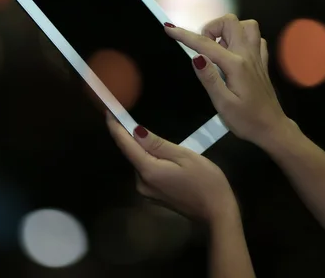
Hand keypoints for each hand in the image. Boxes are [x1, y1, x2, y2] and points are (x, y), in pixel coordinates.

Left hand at [107, 114, 237, 223]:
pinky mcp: (154, 196)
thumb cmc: (206, 181)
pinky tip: (156, 152)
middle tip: (125, 115)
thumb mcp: (184, 156)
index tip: (108, 111)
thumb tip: (135, 131)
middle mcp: (141, 183)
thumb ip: (157, 144)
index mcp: (148, 171)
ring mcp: (147, 191)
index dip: (115, 127)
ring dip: (140, 148)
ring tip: (143, 131)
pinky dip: (147, 159)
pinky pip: (146, 171)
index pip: (125, 145)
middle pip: (131, 154)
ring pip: (139, 163)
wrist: (217, 213)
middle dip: (128, 136)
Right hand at [165, 15, 289, 145]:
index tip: (169, 28)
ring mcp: (257, 57)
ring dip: (228, 31)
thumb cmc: (247, 120)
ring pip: (246, 26)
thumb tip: (196, 56)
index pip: (206, 44)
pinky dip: (242, 39)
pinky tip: (234, 53)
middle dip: (211, 29)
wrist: (272, 129)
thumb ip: (209, 78)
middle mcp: (248, 55)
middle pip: (230, 22)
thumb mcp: (223, 104)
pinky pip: (255, 39)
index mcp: (236, 65)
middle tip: (203, 49)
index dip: (184, 35)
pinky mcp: (262, 63)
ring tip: (218, 49)